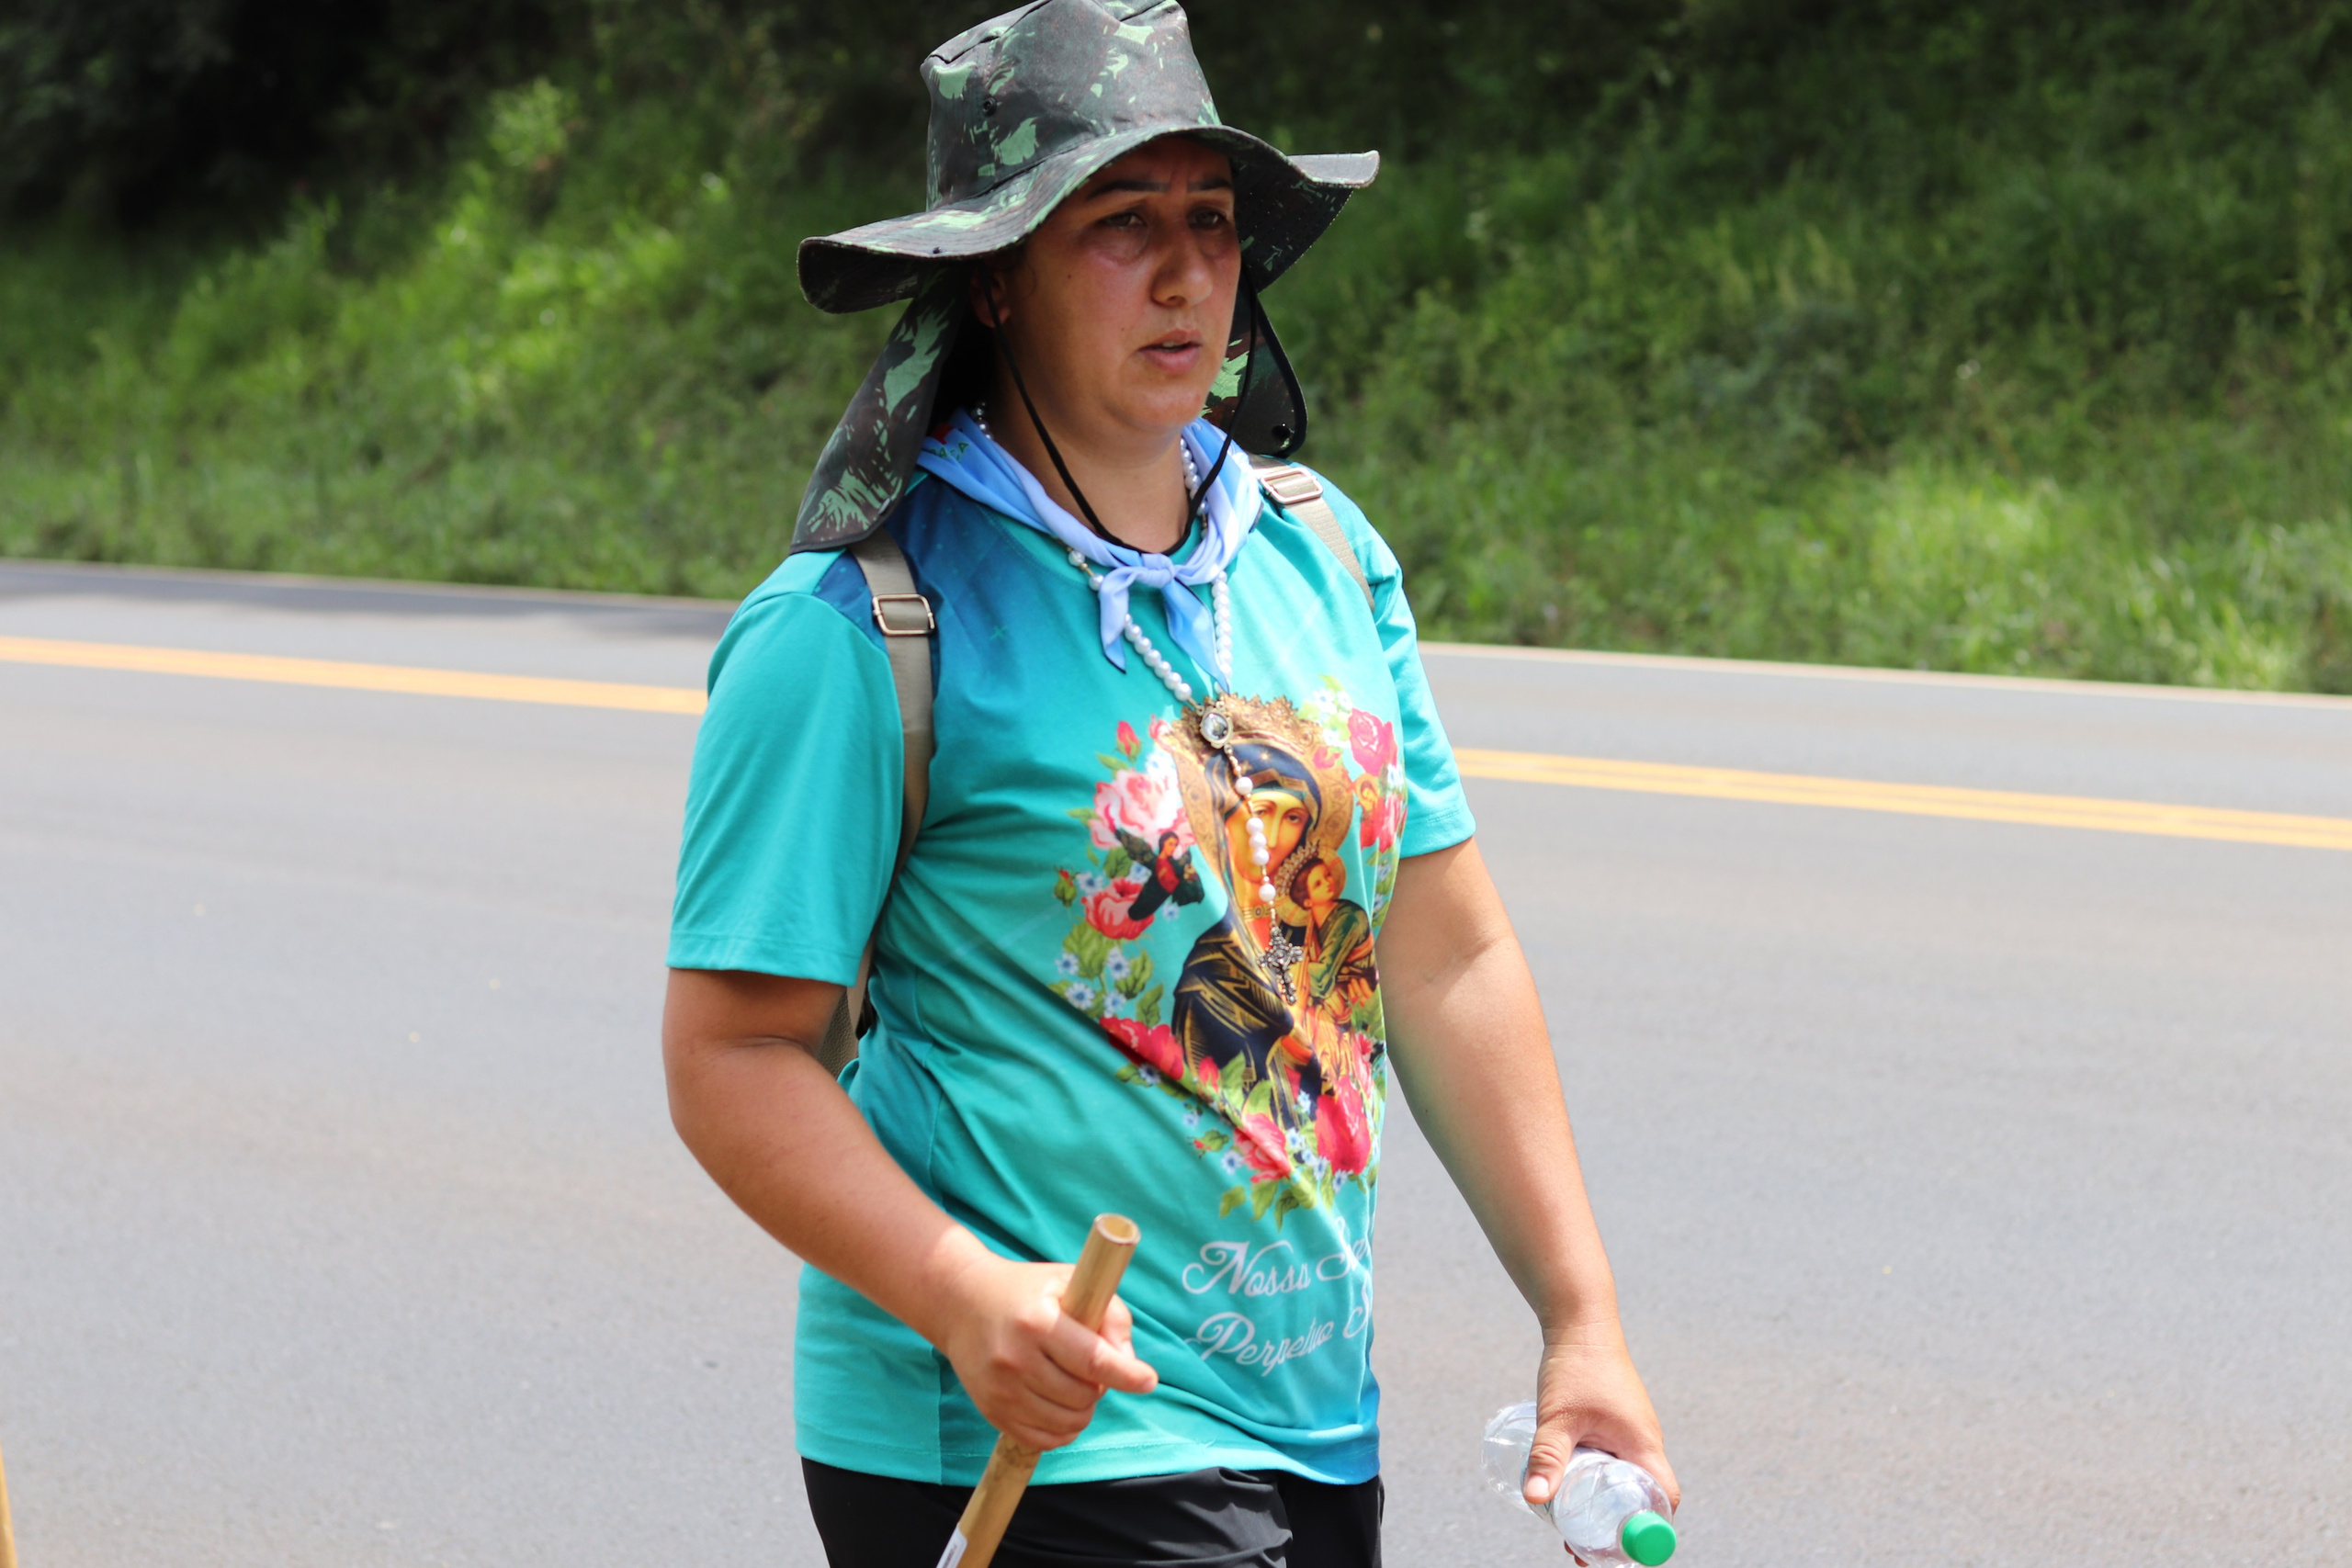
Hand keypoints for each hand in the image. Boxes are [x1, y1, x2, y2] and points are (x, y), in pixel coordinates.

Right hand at [936, 1255, 1159, 1451]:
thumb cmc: (1026, 1291)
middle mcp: (1015, 1360)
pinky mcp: (991, 1412)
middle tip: (1090, 1367)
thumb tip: (1129, 1361)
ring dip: (1083, 1409)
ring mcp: (1000, 1391)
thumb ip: (1109, 1314)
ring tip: (1073, 1382)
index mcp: (1037, 1322)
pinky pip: (1043, 1440)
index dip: (1126, 1374)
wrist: (961, 1304)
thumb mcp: (1069, 1283)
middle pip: (1082, 1396)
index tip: (1148, 1380)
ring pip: (1066, 1423)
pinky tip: (1059, 1405)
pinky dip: (1062, 1430)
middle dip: (1099, 1387)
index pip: (1092, 1361)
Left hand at [1520, 1325, 1677, 1563]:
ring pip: (1627, 1483)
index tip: (1617, 1549)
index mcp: (1642, 1445)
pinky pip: (1616, 1465)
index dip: (1648, 1530)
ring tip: (1570, 1531)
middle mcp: (1643, 1443)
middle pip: (1644, 1499)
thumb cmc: (1576, 1366)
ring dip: (1605, 1509)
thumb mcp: (1557, 1416)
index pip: (1663, 1500)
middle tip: (1582, 1551)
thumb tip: (1533, 1499)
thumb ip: (1546, 1456)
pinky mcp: (1617, 1426)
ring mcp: (1631, 1434)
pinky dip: (1599, 1485)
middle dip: (1617, 1530)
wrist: (1580, 1323)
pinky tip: (1571, 1491)